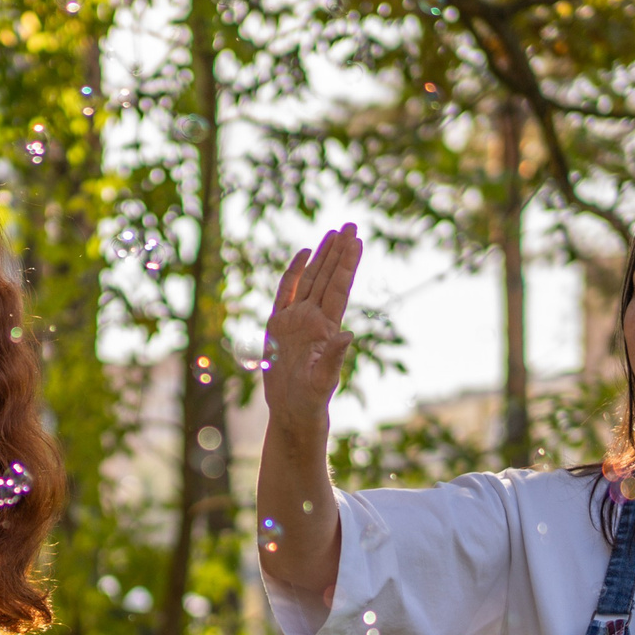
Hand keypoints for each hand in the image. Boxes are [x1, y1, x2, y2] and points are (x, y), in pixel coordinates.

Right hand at [261, 225, 362, 437]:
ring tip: (334, 233)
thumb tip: (347, 334)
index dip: (347, 264)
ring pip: (311, 280)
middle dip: (339, 251)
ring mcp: (297, 319)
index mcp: (326, 328)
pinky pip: (286, 292)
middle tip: (351, 224)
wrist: (292, 410)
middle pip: (328, 277)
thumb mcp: (322, 380)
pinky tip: (304, 254)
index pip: (339, 289)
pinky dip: (294, 272)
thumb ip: (333, 358)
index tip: (356, 241)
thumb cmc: (310, 400)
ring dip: (323, 257)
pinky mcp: (279, 324)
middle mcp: (314, 319)